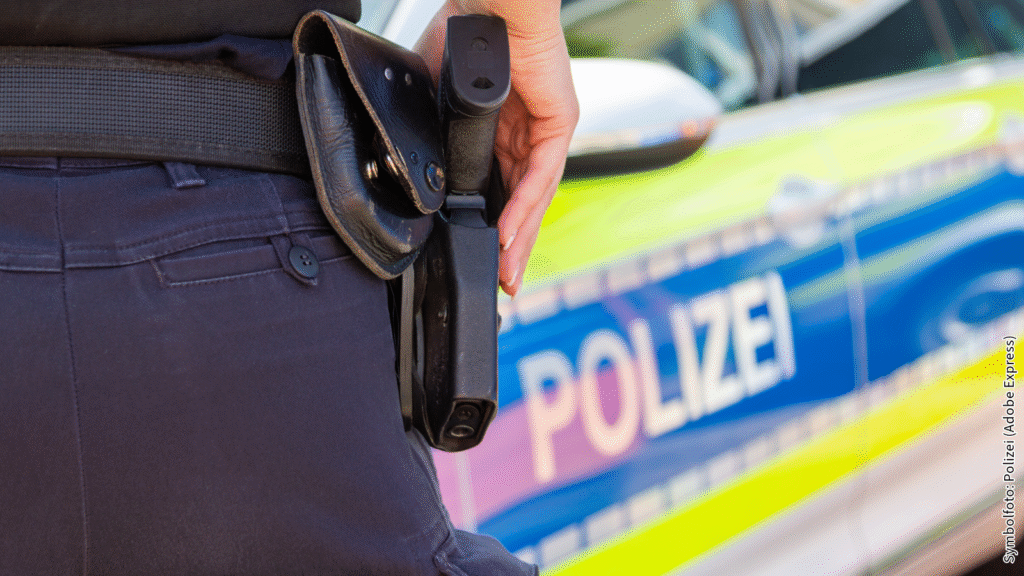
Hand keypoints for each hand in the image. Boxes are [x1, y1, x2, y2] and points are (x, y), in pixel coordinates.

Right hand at [415, 0, 578, 295]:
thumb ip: (430, 126)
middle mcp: (531, 135)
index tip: (481, 253)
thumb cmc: (466, 33)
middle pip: (524, 202)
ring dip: (519, 238)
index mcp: (506, 129)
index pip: (503, 187)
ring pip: (535, 197)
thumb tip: (400, 149)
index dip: (493, 222)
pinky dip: (522, 208)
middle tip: (501, 282)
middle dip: (512, 246)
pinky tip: (507, 235)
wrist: (488, 2)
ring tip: (505, 273)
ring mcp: (548, 130)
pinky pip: (540, 176)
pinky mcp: (559, 122)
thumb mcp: (436, 93)